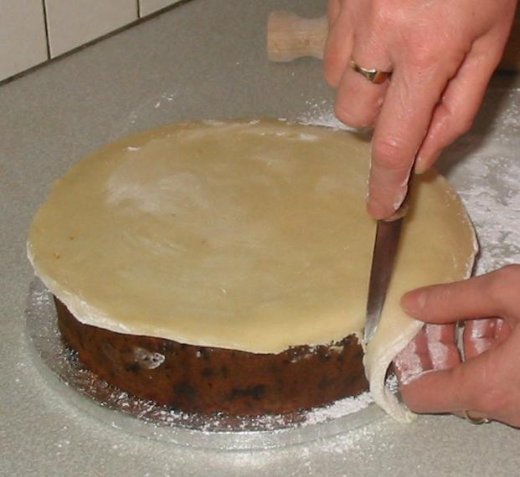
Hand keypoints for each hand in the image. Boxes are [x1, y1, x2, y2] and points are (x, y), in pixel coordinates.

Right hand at [324, 0, 516, 218]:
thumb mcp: (490, 42)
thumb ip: (457, 106)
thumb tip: (422, 158)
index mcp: (428, 50)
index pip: (395, 139)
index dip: (385, 182)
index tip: (380, 209)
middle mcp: (380, 36)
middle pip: (353, 115)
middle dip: (376, 117)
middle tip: (405, 91)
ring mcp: (350, 14)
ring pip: (337, 85)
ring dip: (362, 86)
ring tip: (391, 55)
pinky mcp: (336, 0)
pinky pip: (330, 50)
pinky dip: (351, 56)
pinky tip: (377, 31)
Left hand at [394, 265, 519, 425]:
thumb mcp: (511, 292)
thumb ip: (454, 298)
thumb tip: (409, 303)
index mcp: (488, 388)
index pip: (418, 393)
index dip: (407, 360)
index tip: (411, 330)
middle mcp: (505, 408)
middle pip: (446, 381)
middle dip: (439, 342)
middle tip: (445, 311)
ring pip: (476, 379)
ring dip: (469, 343)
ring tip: (485, 310)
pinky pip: (503, 381)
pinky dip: (495, 355)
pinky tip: (506, 323)